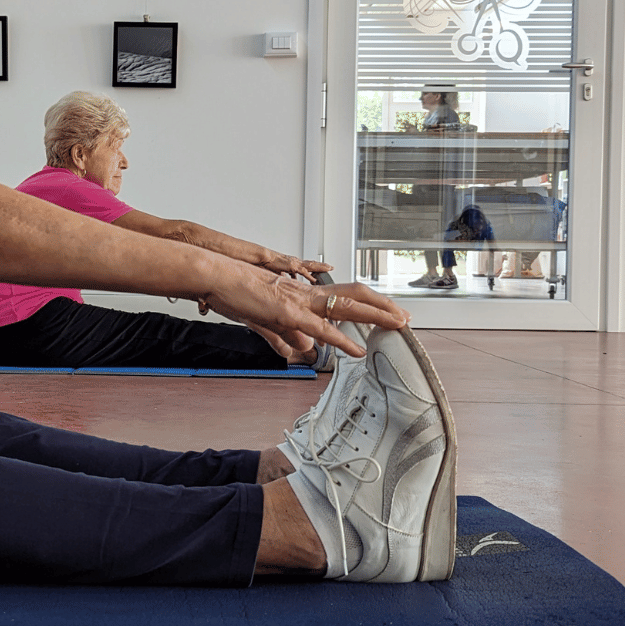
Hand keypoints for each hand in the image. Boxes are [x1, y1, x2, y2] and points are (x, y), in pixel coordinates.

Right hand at [200, 272, 410, 358]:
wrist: (219, 275)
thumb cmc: (237, 291)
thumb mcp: (268, 317)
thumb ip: (288, 333)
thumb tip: (304, 347)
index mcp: (304, 293)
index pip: (345, 294)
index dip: (368, 302)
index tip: (386, 311)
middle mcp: (308, 294)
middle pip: (356, 295)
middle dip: (384, 306)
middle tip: (405, 317)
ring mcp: (300, 301)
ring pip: (348, 306)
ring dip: (377, 316)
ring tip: (398, 325)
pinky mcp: (288, 312)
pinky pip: (321, 327)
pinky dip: (341, 339)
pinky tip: (355, 350)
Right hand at [257, 248, 331, 282]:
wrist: (265, 258)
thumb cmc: (270, 263)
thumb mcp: (280, 270)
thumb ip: (286, 275)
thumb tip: (288, 279)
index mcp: (295, 263)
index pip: (308, 265)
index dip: (316, 266)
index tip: (322, 268)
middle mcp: (297, 262)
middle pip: (313, 264)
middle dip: (322, 266)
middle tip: (331, 267)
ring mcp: (296, 263)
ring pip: (312, 265)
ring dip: (321, 268)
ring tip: (329, 269)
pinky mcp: (293, 266)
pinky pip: (304, 272)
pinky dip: (310, 276)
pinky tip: (315, 280)